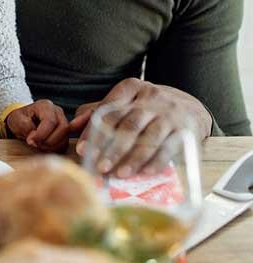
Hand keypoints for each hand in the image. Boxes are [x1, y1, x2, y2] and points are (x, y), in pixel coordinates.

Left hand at [6, 100, 79, 152]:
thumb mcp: (16, 119)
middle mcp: (58, 112)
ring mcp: (63, 122)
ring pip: (65, 138)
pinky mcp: (64, 133)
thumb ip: (24, 126)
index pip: (50, 121)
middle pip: (63, 128)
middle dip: (48, 141)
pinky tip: (44, 147)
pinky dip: (54, 149)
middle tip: (35, 143)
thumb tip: (34, 137)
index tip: (30, 140)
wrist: (23, 122)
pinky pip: (64, 144)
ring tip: (38, 145)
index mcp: (46, 106)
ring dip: (51, 146)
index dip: (41, 134)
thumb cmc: (20, 119)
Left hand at [74, 78, 213, 175]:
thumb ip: (99, 112)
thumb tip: (72, 126)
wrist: (190, 107)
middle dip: (113, 148)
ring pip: (148, 138)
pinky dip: (155, 162)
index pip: (108, 110)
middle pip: (128, 125)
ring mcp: (169, 115)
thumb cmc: (148, 108)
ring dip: (133, 159)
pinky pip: (169, 148)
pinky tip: (144, 173)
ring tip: (119, 174)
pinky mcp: (185, 131)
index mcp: (131, 88)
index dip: (94, 131)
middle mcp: (151, 98)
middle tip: (101, 167)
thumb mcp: (126, 102)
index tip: (82, 150)